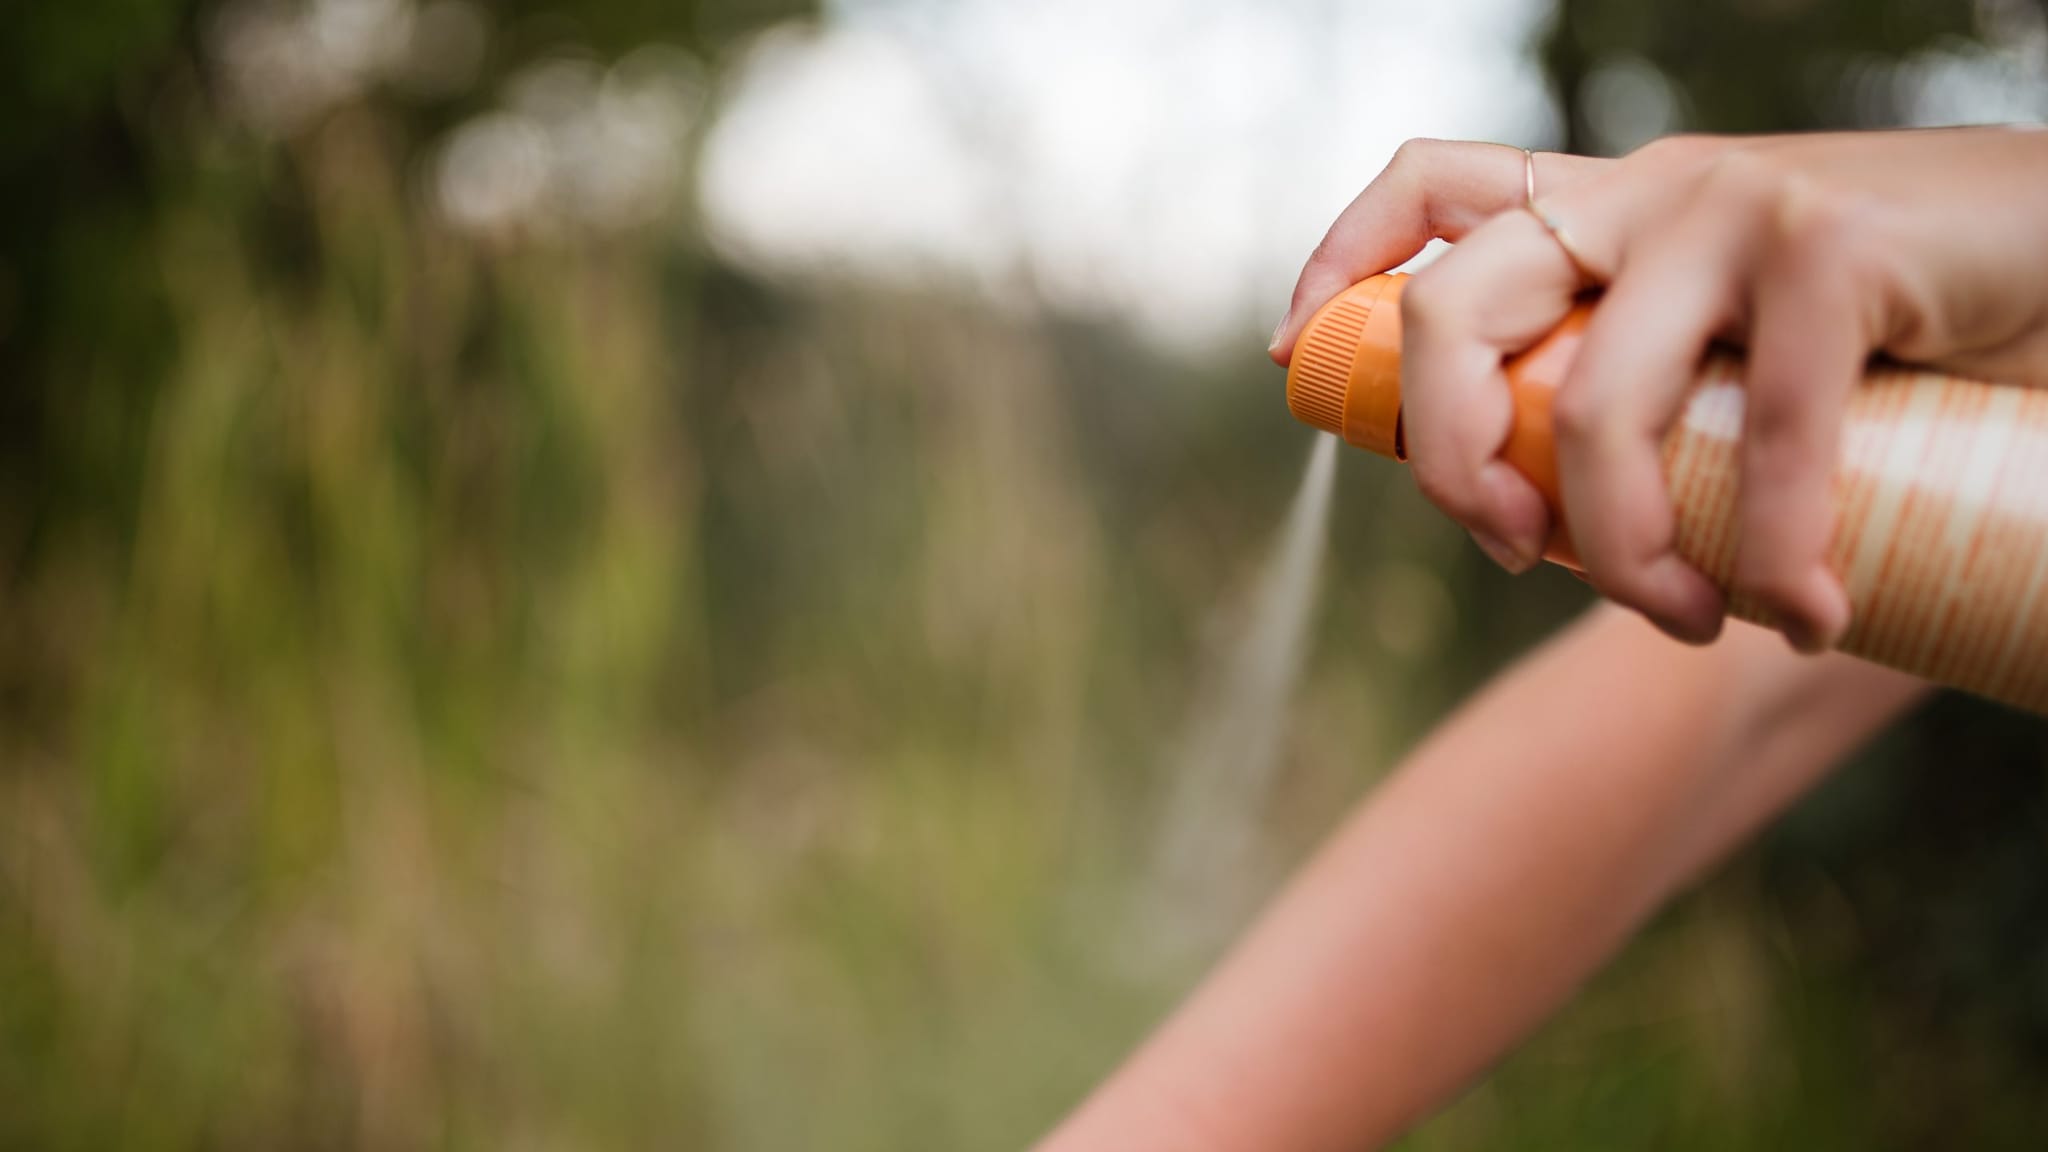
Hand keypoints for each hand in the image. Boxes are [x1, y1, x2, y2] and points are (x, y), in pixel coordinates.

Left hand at [1271, 129, 2047, 649]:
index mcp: (1605, 210)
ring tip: (1698, 626)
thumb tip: (1558, 516)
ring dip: (1623, 559)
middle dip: (1447, 461)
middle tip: (1513, 556)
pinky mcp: (1828, 248)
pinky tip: (1807, 614)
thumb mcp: (1736, 341)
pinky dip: (1775, 556)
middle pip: (1451, 308)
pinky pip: (1764, 437)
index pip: (1429, 190)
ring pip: (1592, 407)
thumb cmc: (1895, 329)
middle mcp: (1644, 195)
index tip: (1291, 360)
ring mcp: (1729, 209)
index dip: (1337, 265)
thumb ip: (1651, 383)